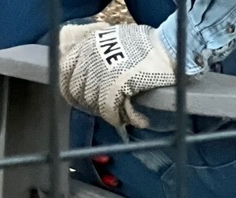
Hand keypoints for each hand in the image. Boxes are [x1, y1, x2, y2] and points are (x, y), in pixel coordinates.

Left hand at [58, 22, 176, 127]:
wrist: (170, 48)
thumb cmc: (147, 47)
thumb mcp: (115, 42)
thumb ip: (97, 56)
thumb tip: (84, 79)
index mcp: (89, 44)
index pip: (65, 71)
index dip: (70, 89)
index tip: (78, 99)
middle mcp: (91, 55)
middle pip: (77, 90)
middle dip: (89, 101)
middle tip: (105, 106)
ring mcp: (101, 71)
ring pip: (92, 101)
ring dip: (104, 109)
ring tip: (117, 110)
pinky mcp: (113, 85)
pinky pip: (107, 110)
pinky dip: (116, 117)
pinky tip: (126, 118)